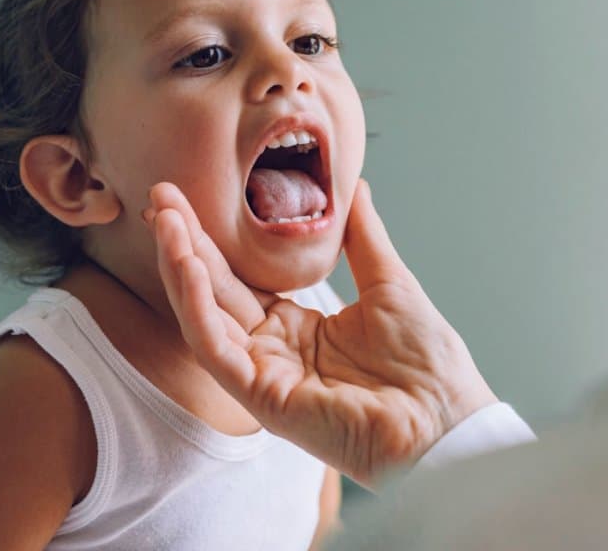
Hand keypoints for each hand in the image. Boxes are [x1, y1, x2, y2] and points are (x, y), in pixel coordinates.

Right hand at [145, 179, 497, 486]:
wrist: (448, 422)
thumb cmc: (429, 366)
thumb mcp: (389, 282)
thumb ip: (361, 236)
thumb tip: (353, 186)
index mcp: (297, 328)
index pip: (238, 279)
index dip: (212, 240)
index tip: (190, 197)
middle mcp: (272, 352)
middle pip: (213, 291)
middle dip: (184, 243)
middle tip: (159, 196)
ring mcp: (264, 376)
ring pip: (204, 318)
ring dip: (181, 267)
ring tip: (165, 221)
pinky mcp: (263, 398)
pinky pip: (217, 349)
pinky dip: (198, 307)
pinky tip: (188, 266)